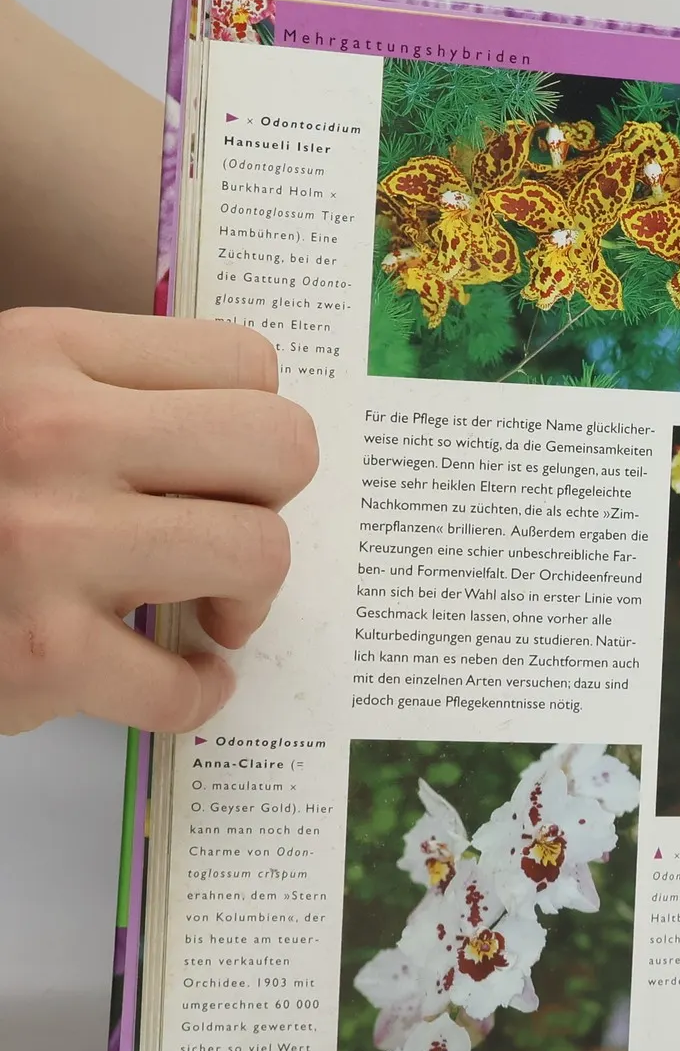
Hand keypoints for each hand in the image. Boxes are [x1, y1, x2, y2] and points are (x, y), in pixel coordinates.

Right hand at [0, 307, 317, 734]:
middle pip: (280, 446)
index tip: (228, 467)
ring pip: (259, 554)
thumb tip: (245, 435)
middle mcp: (48, 435)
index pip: (247, 361)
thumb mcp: (3, 396)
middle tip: (233, 535)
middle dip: (274, 502)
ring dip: (249, 598)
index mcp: (42, 356)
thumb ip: (104, 395)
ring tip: (211, 611)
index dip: (254, 423)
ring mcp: (43, 545)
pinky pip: (184, 682)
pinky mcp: (37, 653)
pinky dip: (193, 695)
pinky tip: (171, 679)